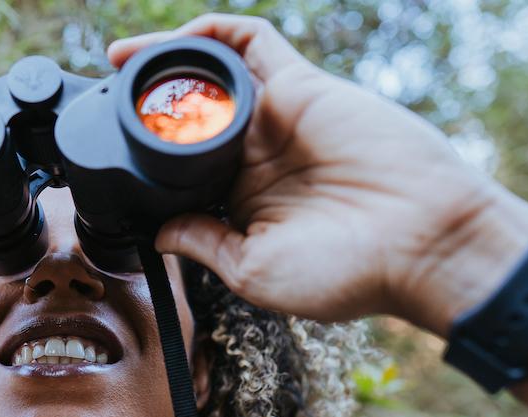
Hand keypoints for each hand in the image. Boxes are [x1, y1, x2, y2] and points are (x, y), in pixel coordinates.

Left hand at [109, 14, 527, 335]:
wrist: (424, 242)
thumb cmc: (349, 271)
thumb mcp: (255, 271)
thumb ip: (204, 245)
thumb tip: (158, 234)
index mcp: (245, 202)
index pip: (181, 168)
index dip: (144, 156)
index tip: (106, 151)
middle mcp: (258, 156)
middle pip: (189, 115)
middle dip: (144, 103)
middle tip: (103, 94)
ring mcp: (279, 118)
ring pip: (211, 74)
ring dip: (164, 61)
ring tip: (118, 60)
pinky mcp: (302, 85)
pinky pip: (251, 43)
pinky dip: (211, 34)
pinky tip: (172, 43)